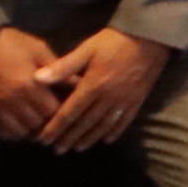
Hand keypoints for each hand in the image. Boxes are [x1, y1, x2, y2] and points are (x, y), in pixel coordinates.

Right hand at [0, 26, 69, 142]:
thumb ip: (59, 69)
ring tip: (35, 119)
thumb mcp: (38, 50)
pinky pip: (0, 132)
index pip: (51, 111)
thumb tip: (81, 83)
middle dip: (46, 120)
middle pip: (37, 124)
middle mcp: (10, 101)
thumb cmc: (11, 44)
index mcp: (27, 85)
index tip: (63, 105)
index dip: (60, 109)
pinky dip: (12, 132)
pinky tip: (19, 123)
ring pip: (19, 132)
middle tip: (49, 113)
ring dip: (30, 128)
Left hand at [37, 28, 172, 152]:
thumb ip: (63, 67)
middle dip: (69, 137)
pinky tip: (107, 140)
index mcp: (93, 86)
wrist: (150, 36)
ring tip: (77, 148)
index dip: (55, 127)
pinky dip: (115, 132)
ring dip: (89, 138)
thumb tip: (37, 79)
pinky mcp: (138, 99)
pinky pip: (125, 120)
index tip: (43, 140)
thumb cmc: (114, 41)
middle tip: (57, 150)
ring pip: (103, 125)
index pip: (69, 112)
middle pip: (85, 123)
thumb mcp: (86, 49)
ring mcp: (124, 100)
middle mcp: (108, 98)